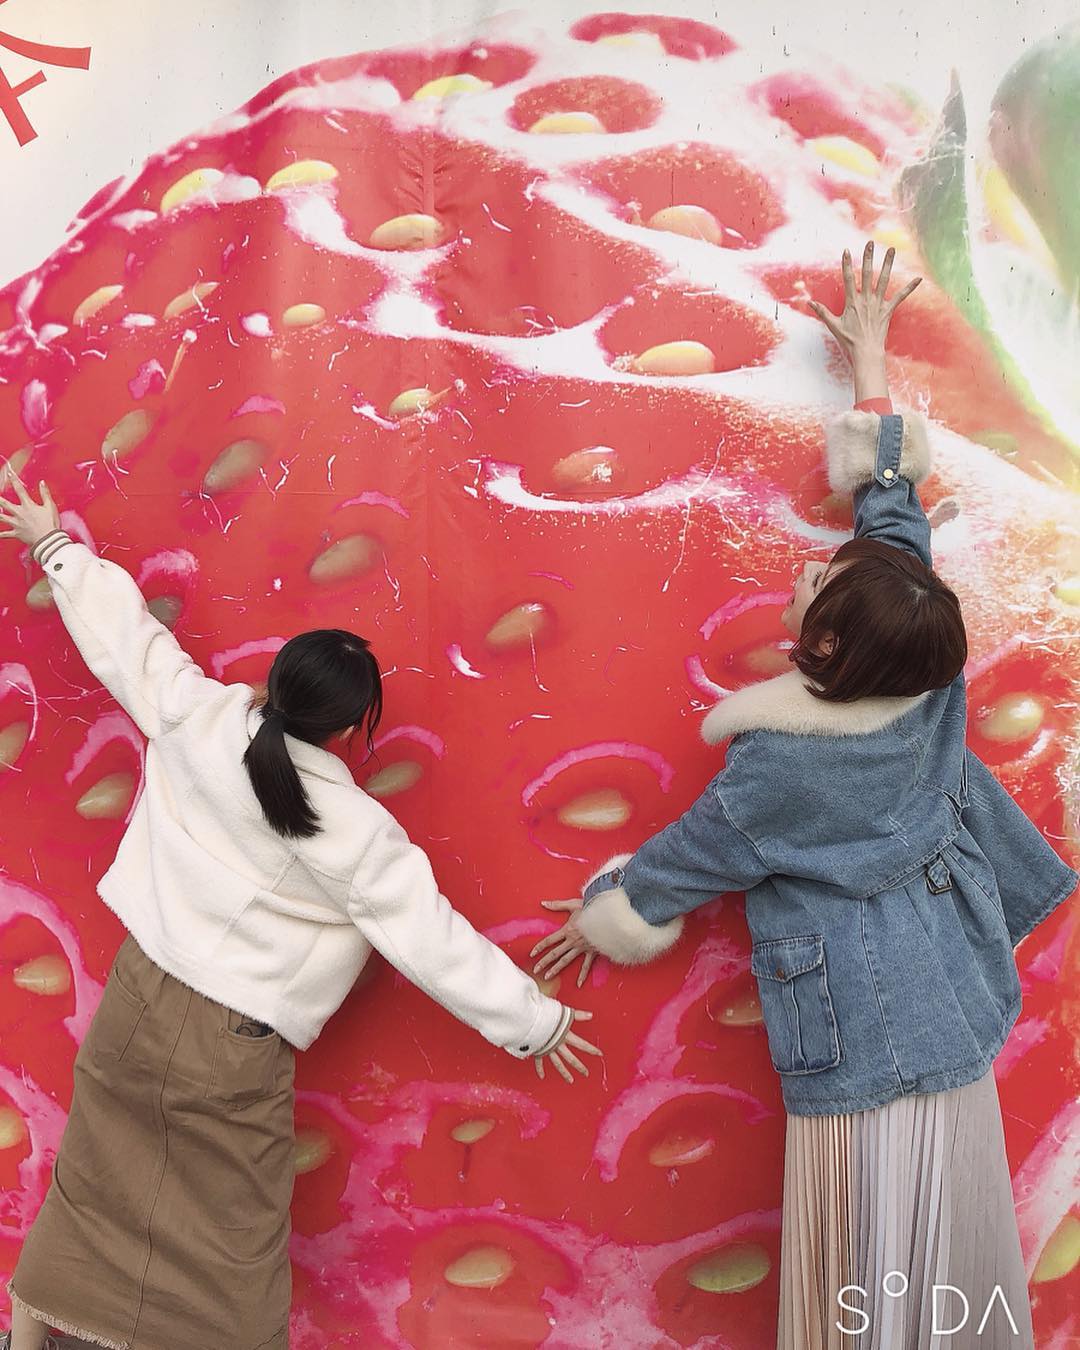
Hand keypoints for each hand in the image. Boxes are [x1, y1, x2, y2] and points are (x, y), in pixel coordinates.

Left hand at [0, 468, 60, 549]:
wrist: (48, 540)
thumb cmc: (50, 524)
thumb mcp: (50, 507)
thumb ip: (45, 494)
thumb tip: (42, 483)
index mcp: (28, 506)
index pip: (19, 490)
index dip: (14, 480)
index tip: (9, 473)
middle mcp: (20, 513)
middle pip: (5, 504)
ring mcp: (17, 524)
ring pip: (2, 518)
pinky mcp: (17, 533)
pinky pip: (6, 534)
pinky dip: (1, 534)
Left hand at [531, 897, 598, 987]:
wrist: (608, 915)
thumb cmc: (591, 907)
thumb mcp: (572, 904)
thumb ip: (557, 905)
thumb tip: (543, 903)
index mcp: (567, 930)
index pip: (549, 940)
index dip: (539, 947)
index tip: (531, 954)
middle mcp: (572, 941)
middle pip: (555, 953)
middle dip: (544, 962)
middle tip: (535, 970)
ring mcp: (581, 948)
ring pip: (566, 961)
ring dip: (556, 969)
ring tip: (547, 976)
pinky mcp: (591, 952)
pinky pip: (586, 965)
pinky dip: (582, 975)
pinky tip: (578, 984)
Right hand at [534, 1007, 600, 1083]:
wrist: (530, 1020)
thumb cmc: (547, 1014)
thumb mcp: (565, 1013)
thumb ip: (578, 1015)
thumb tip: (591, 1015)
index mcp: (565, 1036)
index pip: (582, 1044)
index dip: (591, 1049)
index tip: (600, 1054)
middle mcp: (558, 1045)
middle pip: (571, 1059)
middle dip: (579, 1066)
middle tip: (586, 1074)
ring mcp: (548, 1049)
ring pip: (558, 1064)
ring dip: (564, 1073)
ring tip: (570, 1081)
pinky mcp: (539, 1050)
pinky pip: (539, 1062)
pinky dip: (540, 1069)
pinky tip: (542, 1077)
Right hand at [808, 240, 920, 366]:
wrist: (866, 351)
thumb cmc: (849, 340)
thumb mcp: (833, 325)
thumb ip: (822, 312)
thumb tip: (809, 303)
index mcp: (853, 302)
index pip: (848, 279)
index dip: (847, 264)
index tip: (846, 251)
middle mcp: (866, 300)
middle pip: (867, 274)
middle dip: (868, 257)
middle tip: (869, 243)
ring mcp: (879, 304)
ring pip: (884, 280)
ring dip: (887, 264)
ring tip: (891, 250)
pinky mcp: (888, 310)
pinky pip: (901, 296)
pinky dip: (910, 288)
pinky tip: (919, 279)